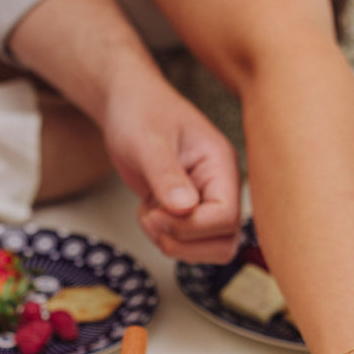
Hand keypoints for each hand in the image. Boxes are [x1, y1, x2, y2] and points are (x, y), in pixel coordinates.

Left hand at [100, 82, 241, 262]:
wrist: (128, 105)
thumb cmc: (140, 112)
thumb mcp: (148, 142)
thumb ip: (166, 175)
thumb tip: (185, 207)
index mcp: (221, 165)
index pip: (226, 217)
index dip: (191, 227)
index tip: (156, 212)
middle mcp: (220, 186)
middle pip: (224, 242)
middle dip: (183, 242)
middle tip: (151, 218)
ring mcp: (206, 200)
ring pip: (207, 249)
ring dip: (172, 242)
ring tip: (149, 212)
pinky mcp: (189, 210)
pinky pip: (186, 243)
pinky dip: (162, 236)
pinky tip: (149, 210)